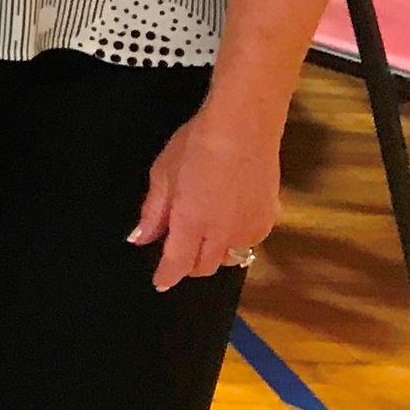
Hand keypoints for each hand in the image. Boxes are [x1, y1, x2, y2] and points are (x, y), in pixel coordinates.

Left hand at [130, 106, 281, 289]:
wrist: (244, 127)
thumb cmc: (196, 145)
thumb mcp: (163, 174)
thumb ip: (153, 212)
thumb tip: (139, 238)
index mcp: (191, 223)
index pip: (177, 264)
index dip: (166, 276)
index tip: (159, 282)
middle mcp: (222, 233)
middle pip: (204, 267)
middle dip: (188, 264)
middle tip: (178, 248)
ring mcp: (250, 228)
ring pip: (230, 258)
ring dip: (213, 254)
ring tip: (204, 233)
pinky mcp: (270, 219)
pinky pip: (249, 242)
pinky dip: (236, 239)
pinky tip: (229, 220)